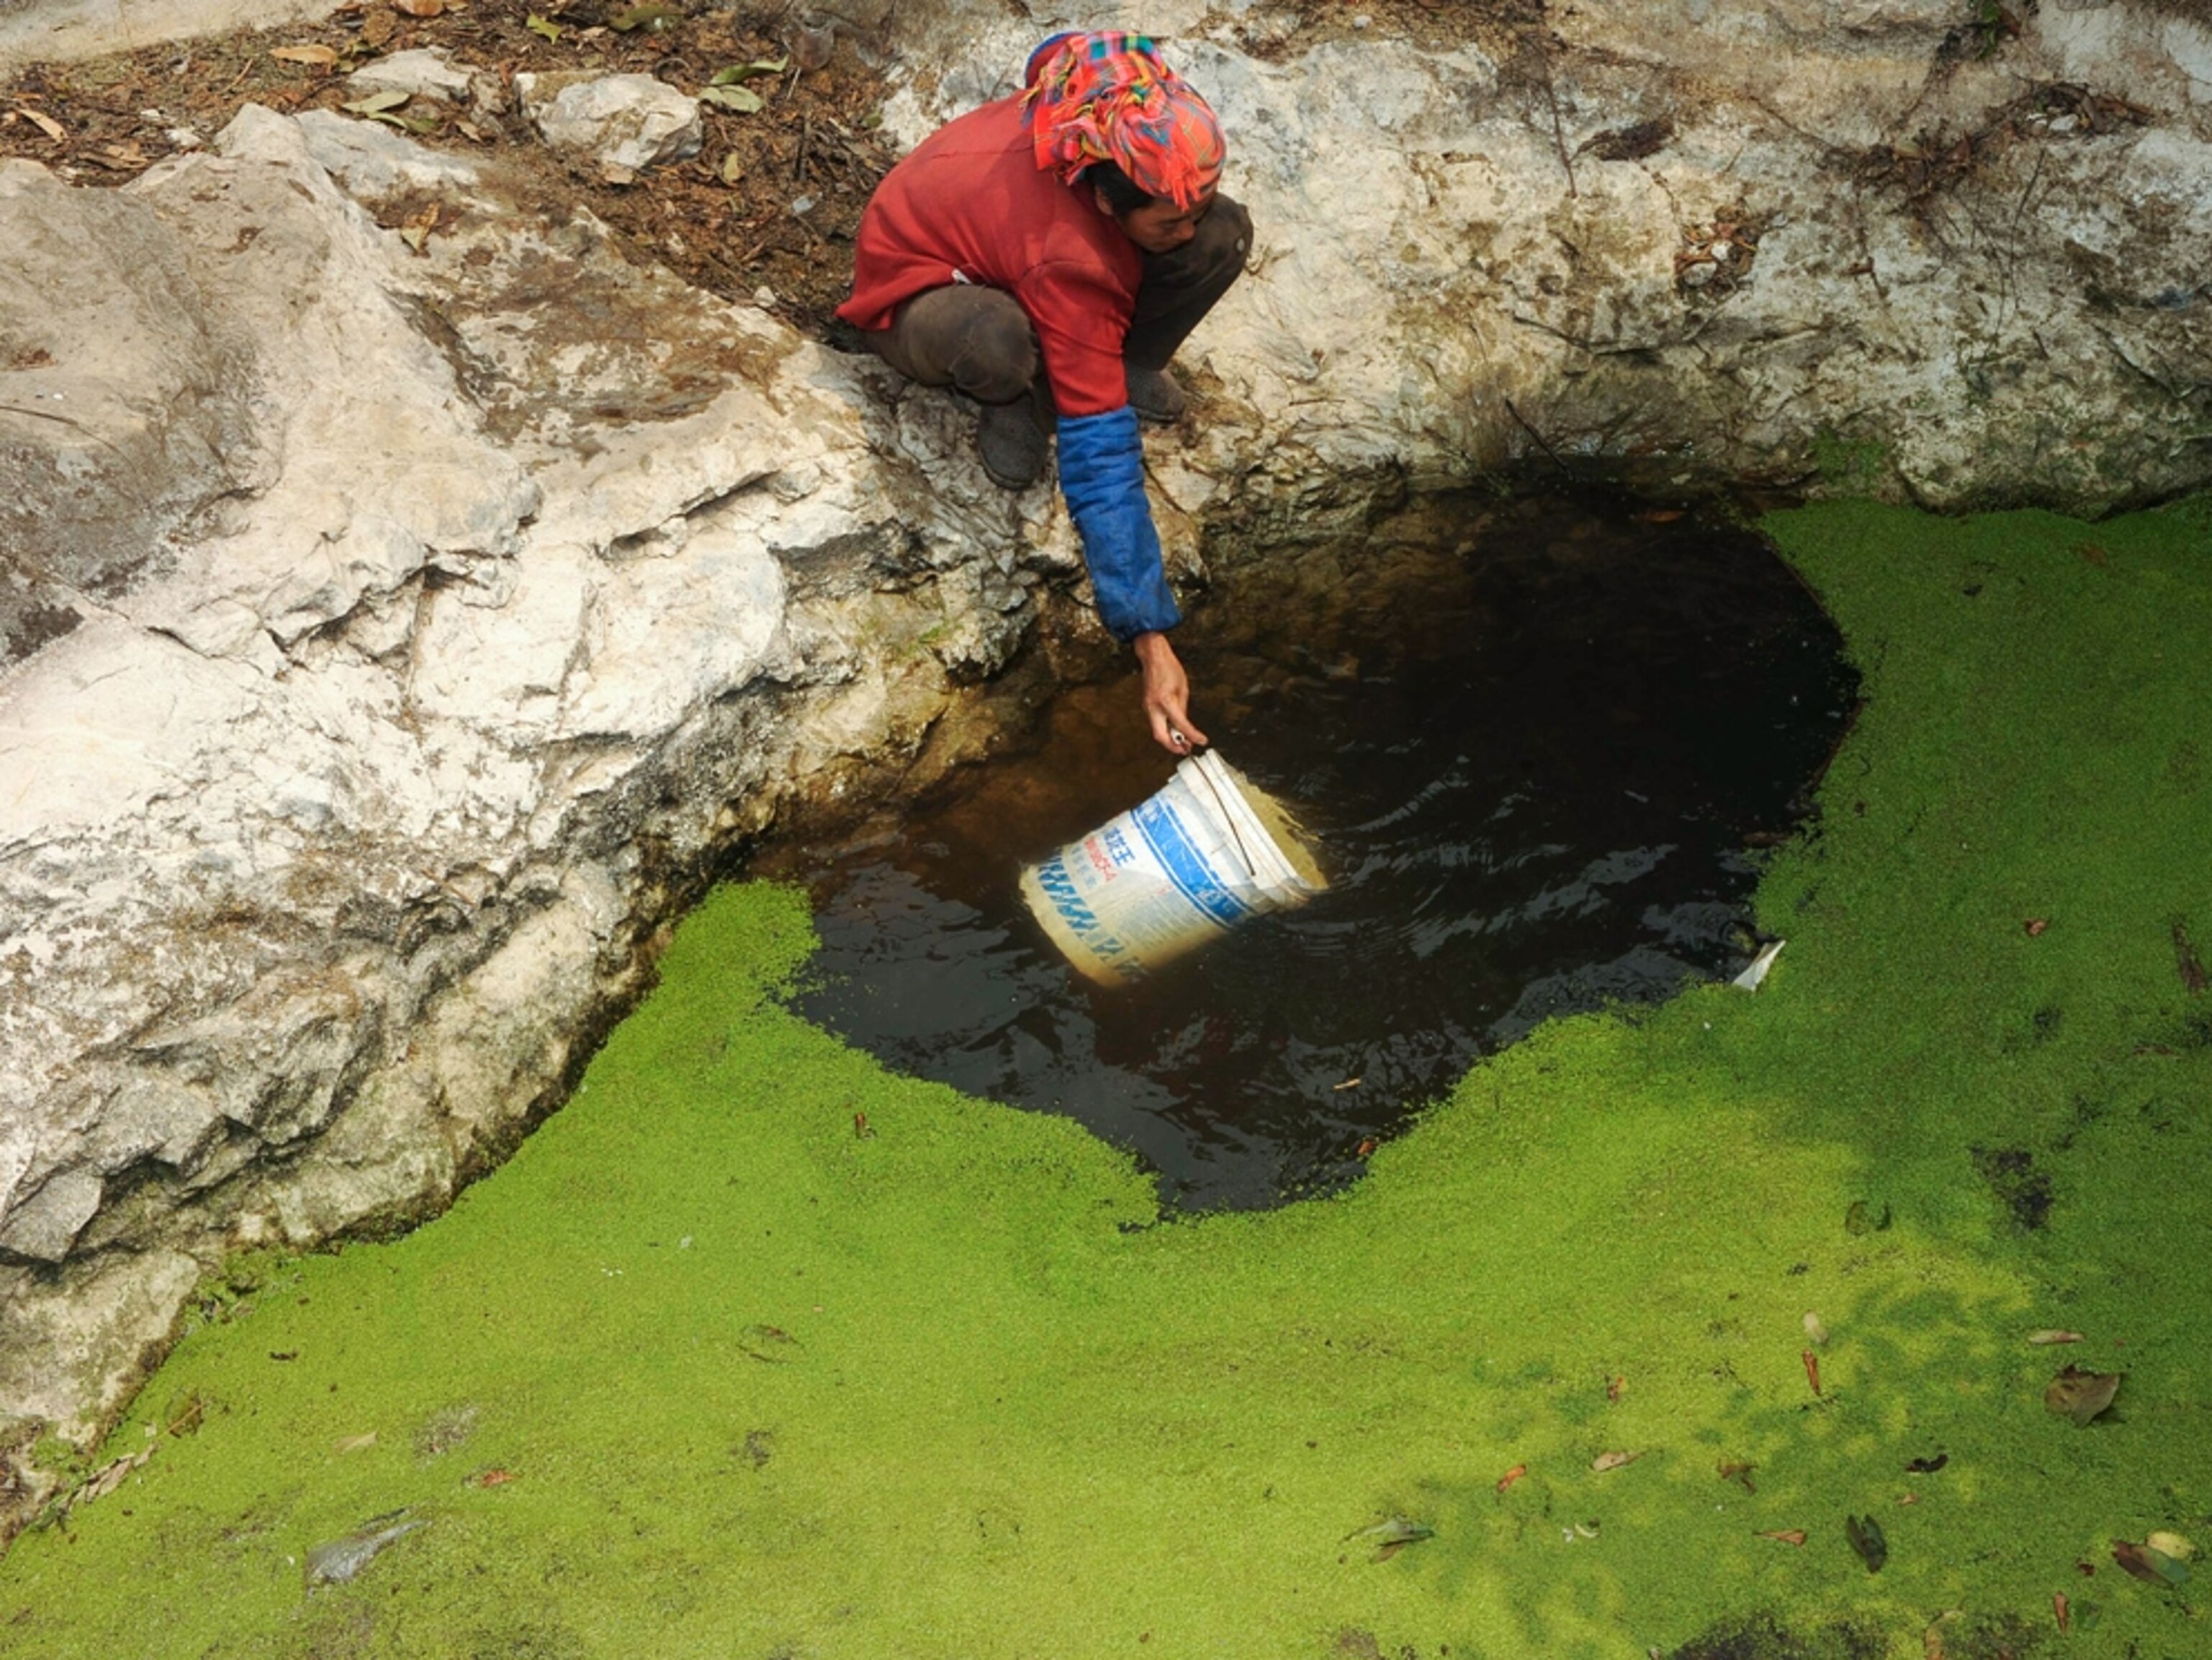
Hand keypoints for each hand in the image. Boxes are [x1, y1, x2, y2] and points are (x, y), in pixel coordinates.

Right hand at [1132, 631, 1209, 755]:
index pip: (1181, 725)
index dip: (1192, 735)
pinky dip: (1165, 728)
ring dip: (1169, 738)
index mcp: (1165, 701)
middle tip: (1185, 749)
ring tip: (1182, 741)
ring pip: (1157, 730)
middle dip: (1172, 746)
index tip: (1201, 741)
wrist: (1153, 657)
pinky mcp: (1147, 705)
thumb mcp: (1183, 689)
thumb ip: (1183, 708)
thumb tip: (1185, 723)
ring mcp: (1147, 707)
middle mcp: (1153, 707)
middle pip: (1160, 736)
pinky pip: (1155, 722)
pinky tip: (1174, 729)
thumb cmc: (1169, 668)